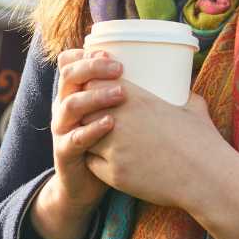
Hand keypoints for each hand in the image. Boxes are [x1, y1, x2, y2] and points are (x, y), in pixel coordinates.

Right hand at [50, 50, 124, 209]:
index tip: (111, 52)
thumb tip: (177, 83)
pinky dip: (92, 130)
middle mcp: (63, 107)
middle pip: (68, 77)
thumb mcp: (115, 116)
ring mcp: (62, 130)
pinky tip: (110, 123)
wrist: (84, 186)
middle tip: (120, 68)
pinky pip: (75, 138)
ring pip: (70, 105)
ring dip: (95, 96)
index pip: (70, 64)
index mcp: (74, 94)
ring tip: (121, 93)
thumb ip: (133, 98)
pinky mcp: (64, 153)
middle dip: (92, 68)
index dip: (86, 55)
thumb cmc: (107, 145)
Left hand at [82, 84, 223, 209]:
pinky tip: (106, 160)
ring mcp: (114, 148)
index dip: (90, 87)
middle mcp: (119, 120)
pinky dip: (96, 161)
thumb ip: (181, 93)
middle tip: (92, 116)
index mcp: (135, 99)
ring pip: (83, 136)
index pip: (93, 84)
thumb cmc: (203, 140)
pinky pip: (92, 163)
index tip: (95, 91)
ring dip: (87, 136)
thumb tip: (182, 86)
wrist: (208, 178)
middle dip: (84, 112)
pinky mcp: (114, 173)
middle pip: (83, 109)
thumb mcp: (192, 106)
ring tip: (96, 138)